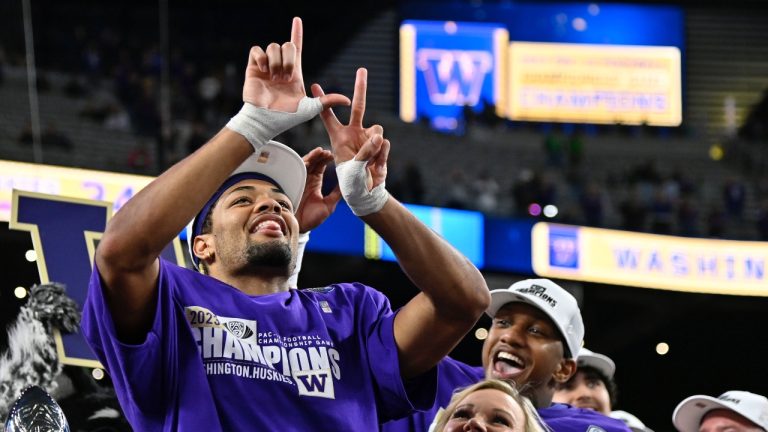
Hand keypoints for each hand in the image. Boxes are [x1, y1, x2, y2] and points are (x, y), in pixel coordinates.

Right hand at [242, 17, 348, 112]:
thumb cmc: (287, 117)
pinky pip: (257, 50)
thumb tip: (348, 101)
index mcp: (294, 73)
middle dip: (289, 59)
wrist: (265, 119)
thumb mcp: (311, 108)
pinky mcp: (253, 67)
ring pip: (273, 46)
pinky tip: (263, 71)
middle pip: (288, 45)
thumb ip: (328, 101)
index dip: (297, 33)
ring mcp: (266, 67)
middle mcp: (280, 67)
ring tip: (274, 78)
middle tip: (285, 78)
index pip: (297, 48)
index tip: (298, 20)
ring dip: (276, 62)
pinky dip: (261, 58)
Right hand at [295, 147, 341, 231]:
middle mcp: (307, 180)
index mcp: (315, 184)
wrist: (298, 226)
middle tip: (329, 152)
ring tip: (321, 152)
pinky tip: (312, 159)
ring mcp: (299, 180)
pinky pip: (297, 170)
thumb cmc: (312, 219)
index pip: (321, 168)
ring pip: (306, 164)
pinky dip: (304, 162)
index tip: (333, 155)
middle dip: (321, 156)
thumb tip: (347, 185)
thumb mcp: (328, 206)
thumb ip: (336, 194)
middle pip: (314, 163)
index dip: (326, 160)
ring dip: (314, 157)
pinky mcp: (293, 182)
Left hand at [312, 68, 389, 190]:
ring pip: (377, 129)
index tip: (314, 85)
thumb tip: (379, 136)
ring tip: (368, 162)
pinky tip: (375, 166)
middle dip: (360, 88)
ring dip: (374, 144)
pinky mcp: (381, 145)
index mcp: (338, 137)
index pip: (328, 116)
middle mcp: (354, 133)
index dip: (323, 101)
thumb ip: (365, 151)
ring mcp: (369, 138)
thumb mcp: (351, 168)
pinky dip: (381, 155)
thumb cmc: (351, 182)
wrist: (366, 193)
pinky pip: (384, 143)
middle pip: (358, 106)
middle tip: (362, 69)